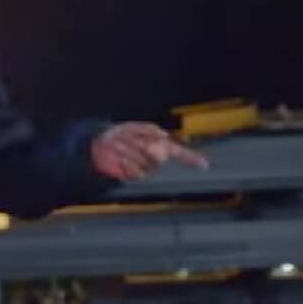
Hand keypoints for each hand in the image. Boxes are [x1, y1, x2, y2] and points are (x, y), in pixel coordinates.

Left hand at [91, 122, 207, 181]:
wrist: (98, 146)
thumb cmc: (117, 135)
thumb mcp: (134, 127)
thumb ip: (150, 130)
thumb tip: (164, 135)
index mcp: (158, 145)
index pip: (180, 153)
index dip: (192, 159)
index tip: (204, 165)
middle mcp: (155, 159)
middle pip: (161, 157)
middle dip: (148, 147)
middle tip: (136, 141)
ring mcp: (145, 168)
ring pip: (146, 163)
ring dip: (132, 152)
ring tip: (120, 144)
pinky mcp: (133, 176)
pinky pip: (136, 172)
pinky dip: (127, 162)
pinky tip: (120, 156)